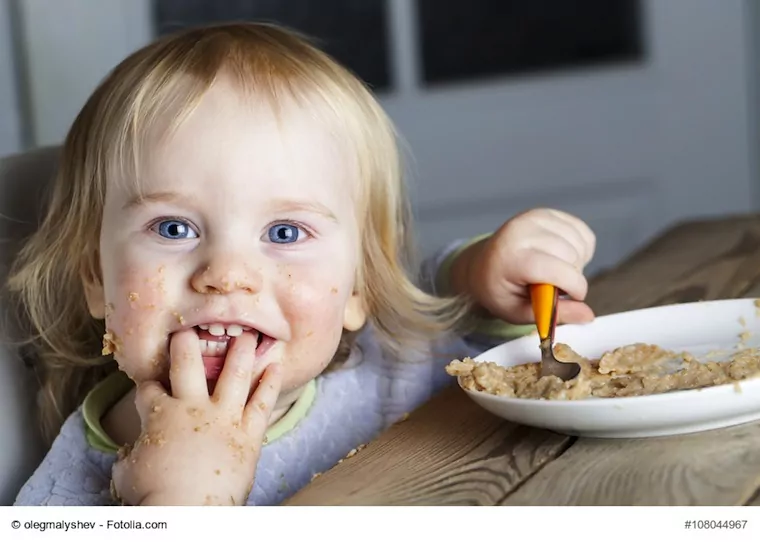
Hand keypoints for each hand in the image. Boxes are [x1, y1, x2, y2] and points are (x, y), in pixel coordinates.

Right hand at [111, 330, 281, 505]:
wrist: (186, 513)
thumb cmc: (153, 496)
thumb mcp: (128, 472)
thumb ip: (130, 455)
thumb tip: (129, 454)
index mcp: (160, 414)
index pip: (149, 388)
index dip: (148, 382)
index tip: (151, 380)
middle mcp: (193, 407)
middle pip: (187, 363)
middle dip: (185, 342)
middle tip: (189, 329)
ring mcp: (224, 418)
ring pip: (234, 374)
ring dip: (241, 351)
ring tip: (248, 334)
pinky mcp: (248, 434)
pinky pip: (262, 403)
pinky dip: (270, 383)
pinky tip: (276, 365)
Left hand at [450, 208, 595, 324]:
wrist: (483, 266)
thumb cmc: (500, 291)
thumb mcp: (519, 312)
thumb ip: (553, 314)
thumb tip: (588, 316)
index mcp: (510, 258)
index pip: (556, 269)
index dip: (574, 286)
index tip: (573, 296)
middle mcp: (521, 231)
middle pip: (571, 256)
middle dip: (573, 277)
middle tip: (555, 286)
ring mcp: (534, 218)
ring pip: (579, 243)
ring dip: (578, 263)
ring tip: (556, 272)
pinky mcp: (547, 213)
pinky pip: (581, 232)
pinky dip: (580, 248)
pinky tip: (562, 257)